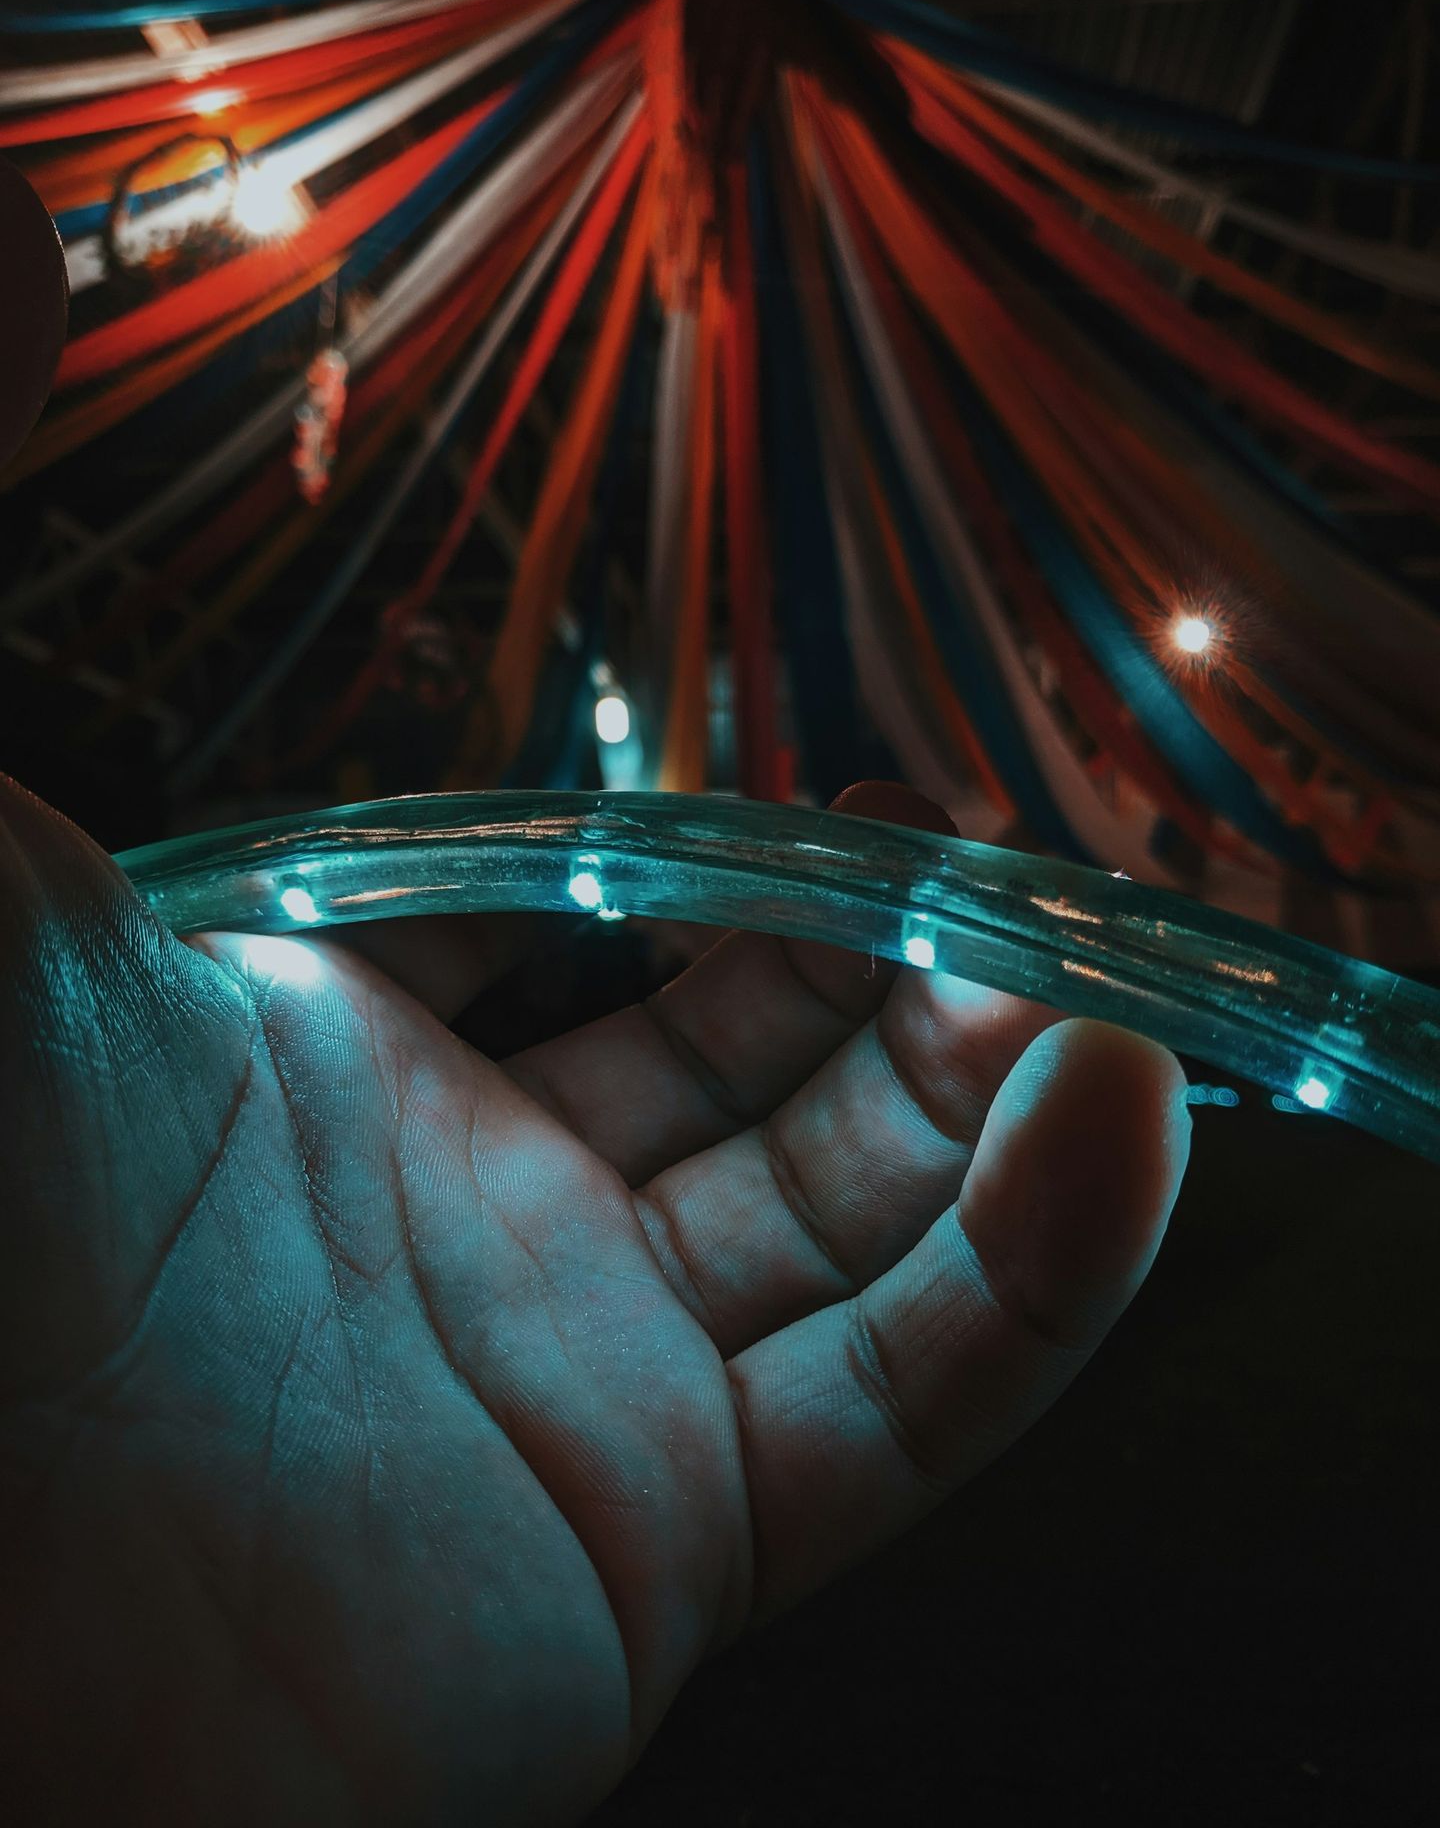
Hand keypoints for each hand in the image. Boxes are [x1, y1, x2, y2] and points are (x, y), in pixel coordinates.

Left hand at [0, 775, 1189, 1824]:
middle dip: (895, 967)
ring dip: (995, 1099)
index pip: (604, 936)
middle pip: (760, 1071)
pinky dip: (1033, 1277)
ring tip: (1090, 986)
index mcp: (355, 1069)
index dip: (736, 864)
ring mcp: (587, 1382)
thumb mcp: (38, 942)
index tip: (849, 799)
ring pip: (858, 1223)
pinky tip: (1113, 1125)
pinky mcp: (671, 1546)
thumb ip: (80, 787)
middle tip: (1008, 877)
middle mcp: (485, 1220)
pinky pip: (901, 1403)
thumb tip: (33, 473)